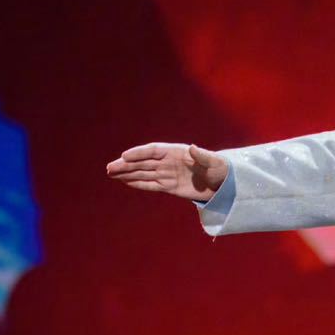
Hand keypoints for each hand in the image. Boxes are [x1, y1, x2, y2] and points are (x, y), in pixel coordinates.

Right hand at [105, 141, 227, 202]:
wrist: (224, 184)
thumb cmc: (220, 168)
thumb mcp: (213, 161)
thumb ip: (202, 155)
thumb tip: (192, 148)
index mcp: (176, 152)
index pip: (153, 151)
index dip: (139, 153)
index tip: (125, 156)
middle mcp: (168, 162)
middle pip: (143, 162)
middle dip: (126, 165)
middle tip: (110, 168)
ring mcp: (167, 174)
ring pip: (143, 173)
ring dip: (127, 173)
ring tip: (111, 173)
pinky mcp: (169, 186)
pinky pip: (150, 184)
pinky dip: (138, 183)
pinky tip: (125, 182)